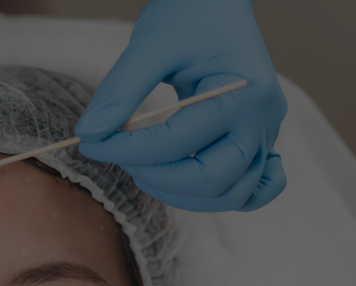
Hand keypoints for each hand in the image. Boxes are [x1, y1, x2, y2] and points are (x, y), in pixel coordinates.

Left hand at [74, 0, 287, 211]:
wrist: (216, 0)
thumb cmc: (190, 15)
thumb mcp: (150, 46)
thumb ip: (120, 92)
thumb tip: (89, 134)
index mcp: (242, 93)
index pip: (177, 142)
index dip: (126, 149)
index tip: (91, 142)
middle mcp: (262, 120)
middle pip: (213, 181)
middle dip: (158, 179)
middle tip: (120, 158)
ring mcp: (265, 134)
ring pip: (233, 194)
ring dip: (184, 195)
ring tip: (146, 170)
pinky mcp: (259, 142)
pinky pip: (256, 188)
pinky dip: (228, 194)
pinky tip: (193, 182)